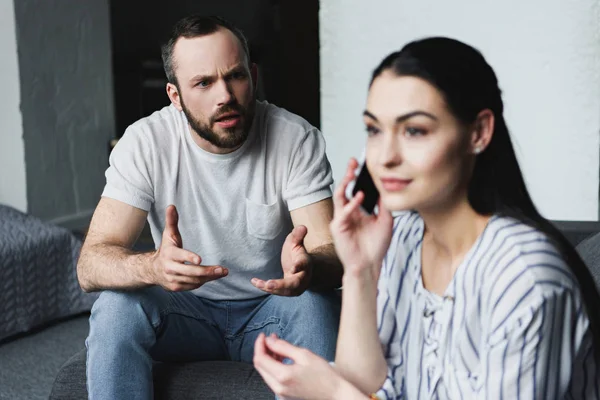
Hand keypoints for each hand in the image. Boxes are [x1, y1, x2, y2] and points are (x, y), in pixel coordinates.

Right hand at [149, 205, 227, 290]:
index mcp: (169, 254)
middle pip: (191, 272)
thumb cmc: (166, 249)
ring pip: (194, 281)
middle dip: (208, 271)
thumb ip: (172, 221)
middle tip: (222, 269)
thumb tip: (172, 206)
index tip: (199, 259)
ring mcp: (173, 279)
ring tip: (222, 272)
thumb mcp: (168, 235)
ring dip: (209, 277)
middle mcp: (170, 268)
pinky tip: (213, 276)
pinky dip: (204, 281)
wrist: (152, 269)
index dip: (189, 257)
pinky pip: (193, 286)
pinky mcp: (177, 287)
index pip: (180, 256)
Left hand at [251, 226, 311, 295]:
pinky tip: (255, 282)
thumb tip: (302, 226)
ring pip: (285, 291)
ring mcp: (296, 286)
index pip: (303, 264)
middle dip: (282, 285)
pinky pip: (277, 292)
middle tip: (269, 284)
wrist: (301, 268)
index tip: (293, 267)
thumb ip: (298, 235)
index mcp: (305, 263)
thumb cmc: (296, 253)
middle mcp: (302, 277)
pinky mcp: (287, 291)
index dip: (299, 266)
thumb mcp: (295, 242)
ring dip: (272, 288)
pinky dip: (266, 288)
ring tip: (259, 284)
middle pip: (294, 283)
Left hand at [253, 333, 349, 399]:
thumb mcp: (304, 354)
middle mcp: (278, 387)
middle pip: (260, 366)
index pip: (260, 358)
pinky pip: (272, 379)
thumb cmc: (323, 374)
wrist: (334, 393)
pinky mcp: (284, 395)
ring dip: (268, 358)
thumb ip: (283, 347)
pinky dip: (273, 367)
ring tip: (278, 346)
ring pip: (265, 373)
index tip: (263, 335)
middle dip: (263, 350)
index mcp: (282, 376)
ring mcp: (280, 393)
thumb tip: (268, 340)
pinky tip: (282, 358)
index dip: (259, 344)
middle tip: (271, 338)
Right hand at [330, 159, 393, 279]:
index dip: (358, 177)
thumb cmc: (376, 246)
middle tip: (353, 162)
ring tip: (352, 173)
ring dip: (344, 183)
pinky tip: (359, 196)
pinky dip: (351, 204)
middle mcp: (347, 213)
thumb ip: (383, 205)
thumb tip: (385, 187)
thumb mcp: (386, 220)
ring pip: (339, 196)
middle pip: (344, 188)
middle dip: (348, 174)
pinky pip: (342, 212)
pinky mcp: (338, 228)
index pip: (354, 189)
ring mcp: (341, 219)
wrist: (370, 265)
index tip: (364, 165)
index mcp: (357, 211)